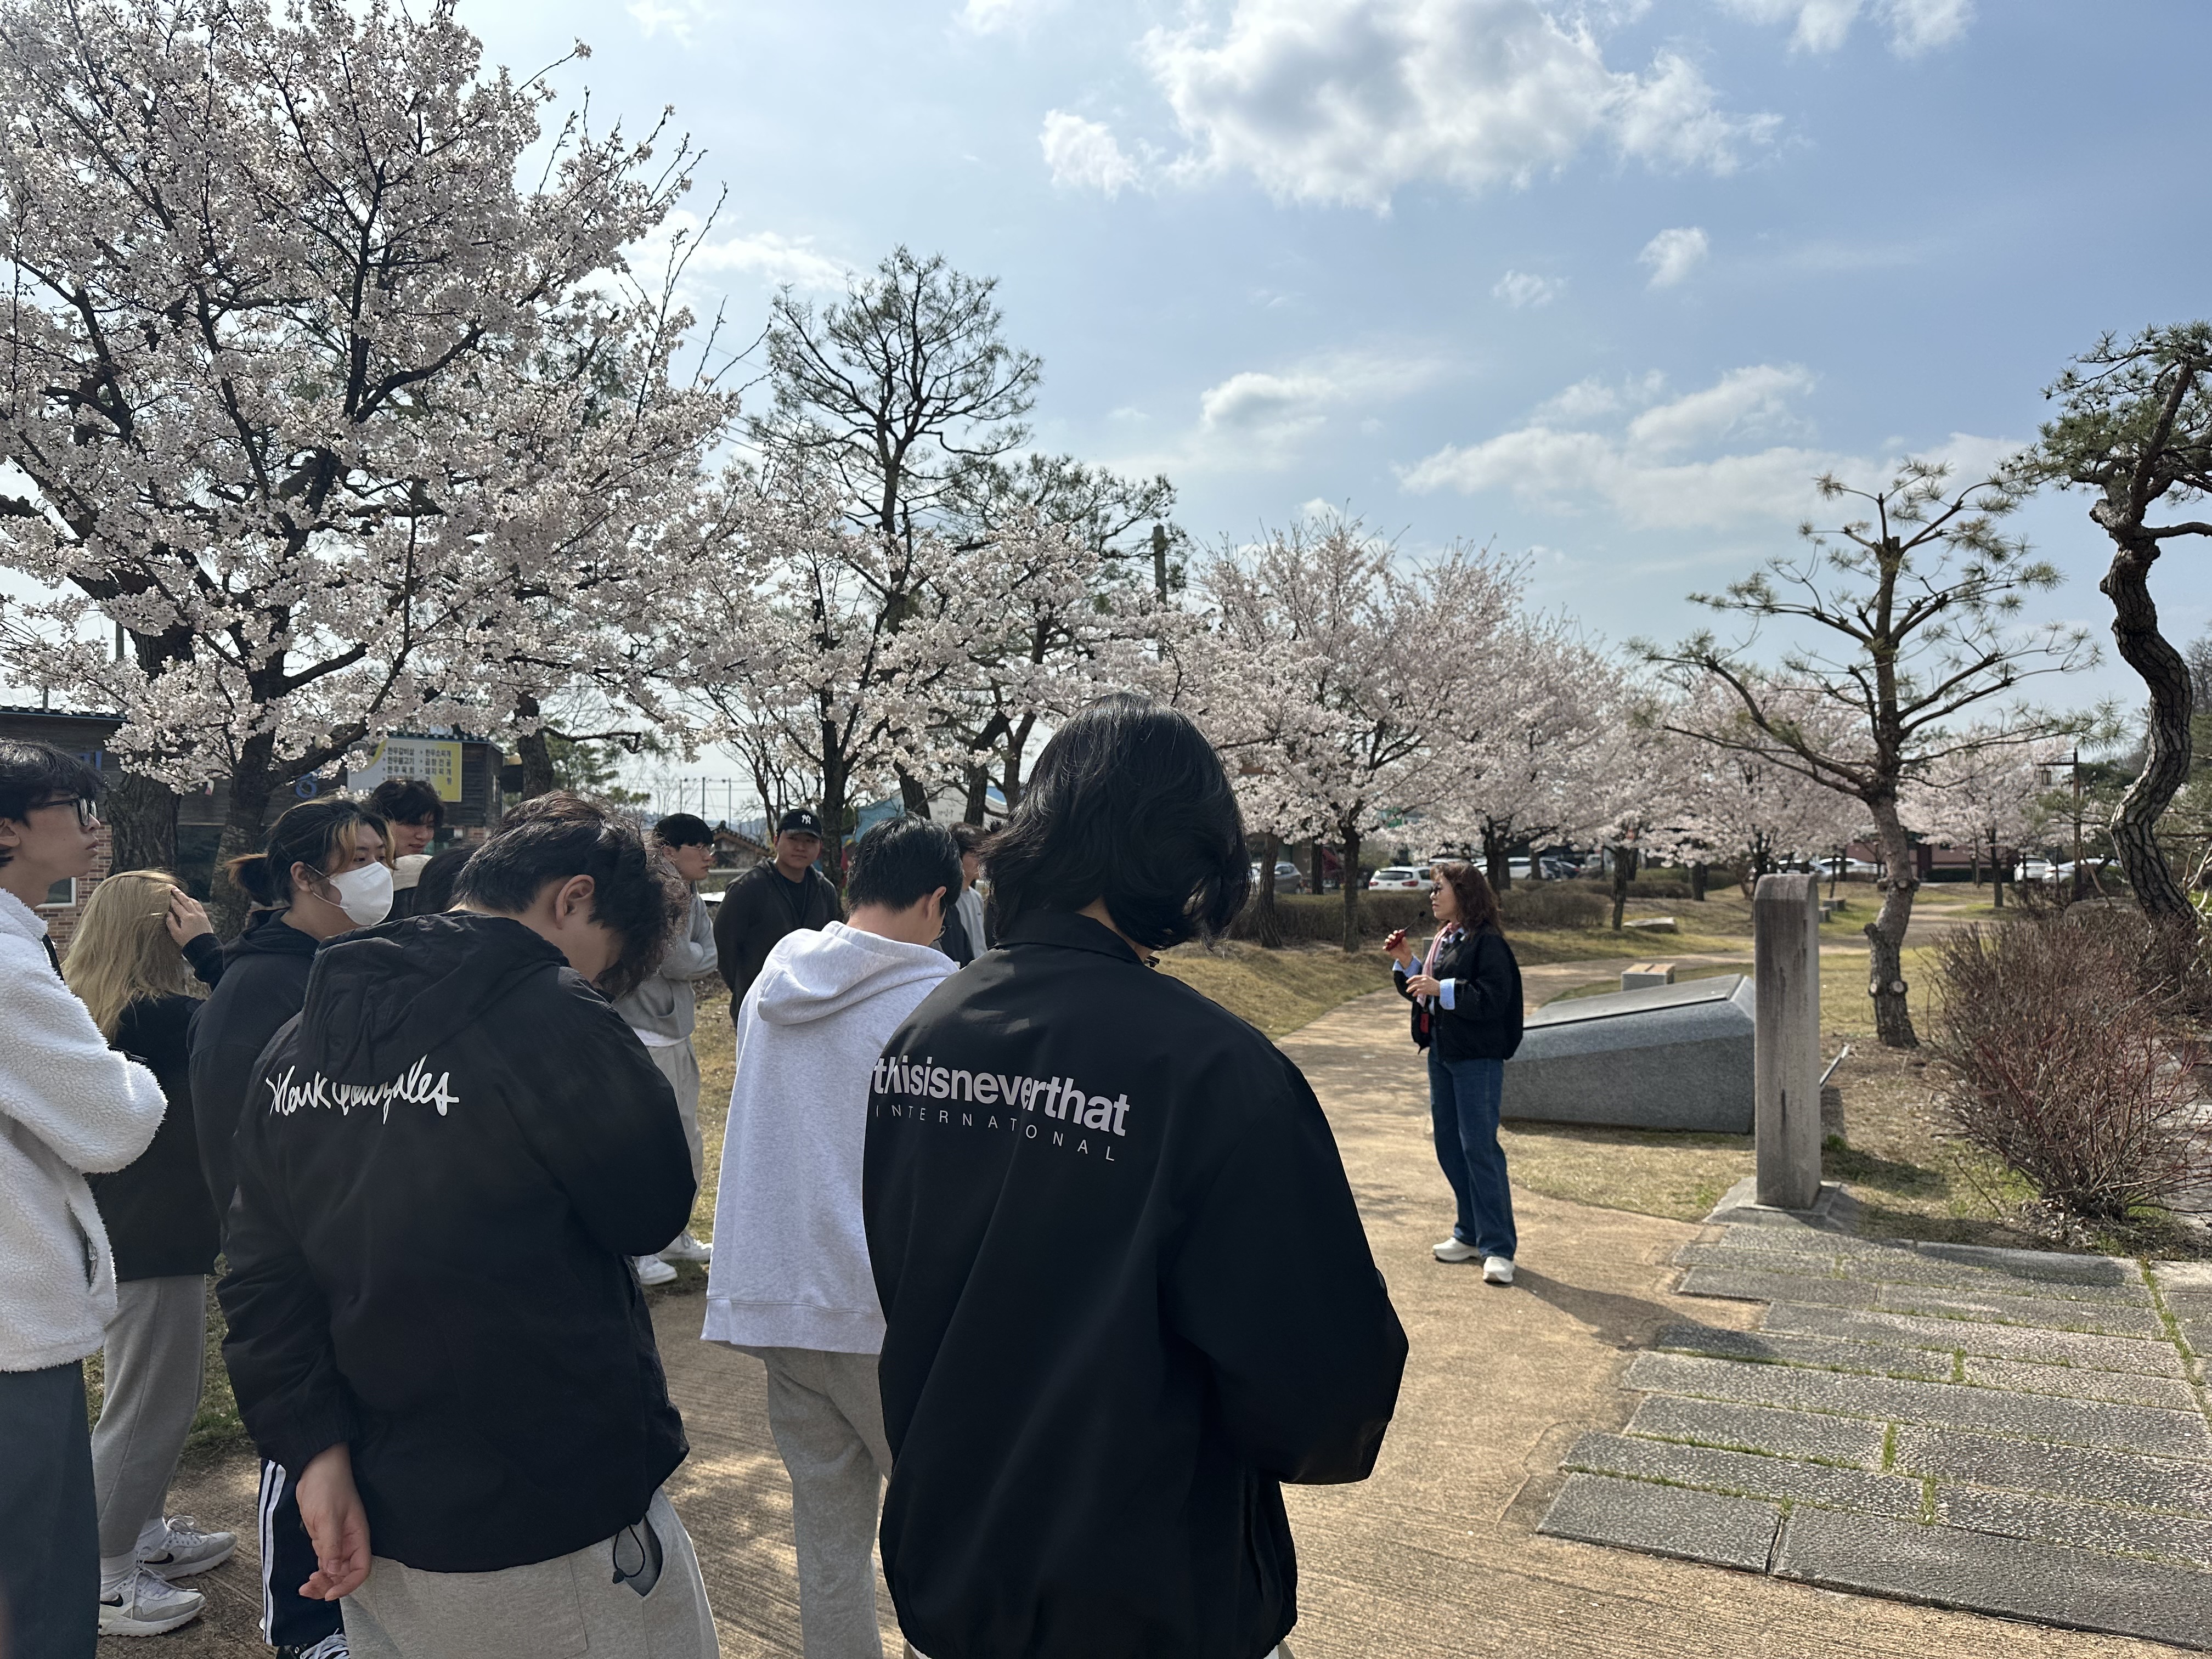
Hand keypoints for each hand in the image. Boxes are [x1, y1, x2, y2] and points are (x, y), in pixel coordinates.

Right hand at [164, 888, 212, 948]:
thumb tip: (168, 914)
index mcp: (186, 917)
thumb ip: (171, 923)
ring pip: (194, 902)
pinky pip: (199, 906)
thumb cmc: (188, 942)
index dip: (171, 900)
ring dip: (187, 897)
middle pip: (186, 901)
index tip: (167, 894)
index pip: (177, 906)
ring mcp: (201, 915)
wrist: (204, 947)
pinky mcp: (205, 917)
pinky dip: (194, 902)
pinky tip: (191, 902)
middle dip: (179, 894)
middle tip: (173, 888)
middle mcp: (195, 914)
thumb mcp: (176, 934)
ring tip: (181, 894)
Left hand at [294, 1443, 371, 1600]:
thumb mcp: (327, 1516)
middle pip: (346, 1573)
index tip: (330, 1593)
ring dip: (322, 1582)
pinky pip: (324, 1561)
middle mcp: (350, 1541)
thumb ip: (330, 1545)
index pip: (360, 1568)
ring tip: (305, 1587)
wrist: (316, 1467)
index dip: (348, 1584)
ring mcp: (337, 1539)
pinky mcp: (323, 1537)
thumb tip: (332, 1571)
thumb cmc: (327, 1486)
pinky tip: (308, 1577)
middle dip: (331, 1586)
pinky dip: (318, 1572)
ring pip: (333, 1570)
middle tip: (312, 1590)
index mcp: (357, 1536)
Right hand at [1384, 929, 1414, 967]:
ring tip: (1388, 941)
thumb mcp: (1407, 946)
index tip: (1396, 933)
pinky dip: (1384, 948)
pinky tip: (1385, 948)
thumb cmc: (1406, 950)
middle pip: (1390, 936)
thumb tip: (1404, 937)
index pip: (1396, 933)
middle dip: (1391, 936)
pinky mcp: (1389, 949)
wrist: (1405, 956)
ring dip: (1387, 940)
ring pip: (1387, 941)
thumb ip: (1405, 942)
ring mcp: (1391, 944)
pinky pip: (1385, 948)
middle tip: (1393, 938)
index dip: (1395, 932)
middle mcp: (1393, 940)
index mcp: (1398, 938)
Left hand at [1406, 974, 1442, 998]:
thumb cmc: (1436, 985)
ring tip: (1408, 992)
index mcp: (1424, 976)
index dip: (1410, 979)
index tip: (1407, 982)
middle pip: (1414, 982)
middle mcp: (1423, 979)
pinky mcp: (1425, 989)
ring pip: (1414, 986)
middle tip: (1407, 989)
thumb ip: (1423, 980)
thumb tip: (1417, 983)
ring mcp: (1424, 984)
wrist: (1442, 988)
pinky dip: (1414, 993)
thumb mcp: (1429, 980)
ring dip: (1410, 989)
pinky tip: (1414, 995)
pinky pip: (1417, 991)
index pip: (1415, 977)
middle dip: (1409, 986)